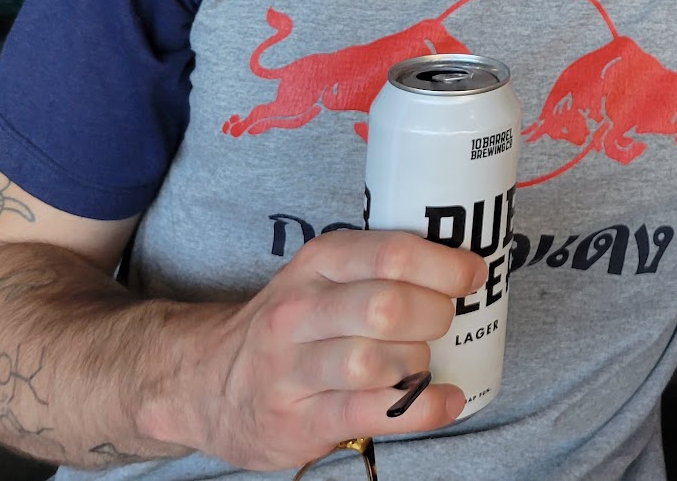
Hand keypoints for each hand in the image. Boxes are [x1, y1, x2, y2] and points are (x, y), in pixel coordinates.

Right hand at [170, 229, 484, 470]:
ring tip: (419, 363)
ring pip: (377, 362)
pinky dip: (422, 408)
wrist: (204, 382)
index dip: (444, 264)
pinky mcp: (298, 422)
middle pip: (387, 307)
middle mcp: (299, 313)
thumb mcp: (320, 278)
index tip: (472, 274)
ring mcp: (293, 371)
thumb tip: (465, 265)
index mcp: (316, 265)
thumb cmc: (289, 326)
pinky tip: (444, 400)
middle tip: (443, 322)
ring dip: (418, 363)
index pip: (389, 253)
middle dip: (434, 315)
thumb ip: (379, 268)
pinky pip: (372, 414)